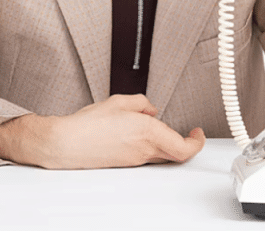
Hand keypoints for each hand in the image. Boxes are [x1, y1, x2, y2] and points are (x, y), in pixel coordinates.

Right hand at [44, 94, 204, 168]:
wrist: (66, 144)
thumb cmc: (88, 125)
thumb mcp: (118, 101)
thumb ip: (141, 102)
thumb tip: (150, 109)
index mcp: (148, 132)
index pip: (184, 147)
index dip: (197, 142)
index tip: (198, 133)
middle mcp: (144, 150)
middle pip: (177, 154)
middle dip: (185, 142)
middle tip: (188, 133)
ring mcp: (135, 159)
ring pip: (162, 154)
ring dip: (166, 142)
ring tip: (157, 127)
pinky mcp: (126, 163)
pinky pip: (147, 155)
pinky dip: (150, 145)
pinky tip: (138, 133)